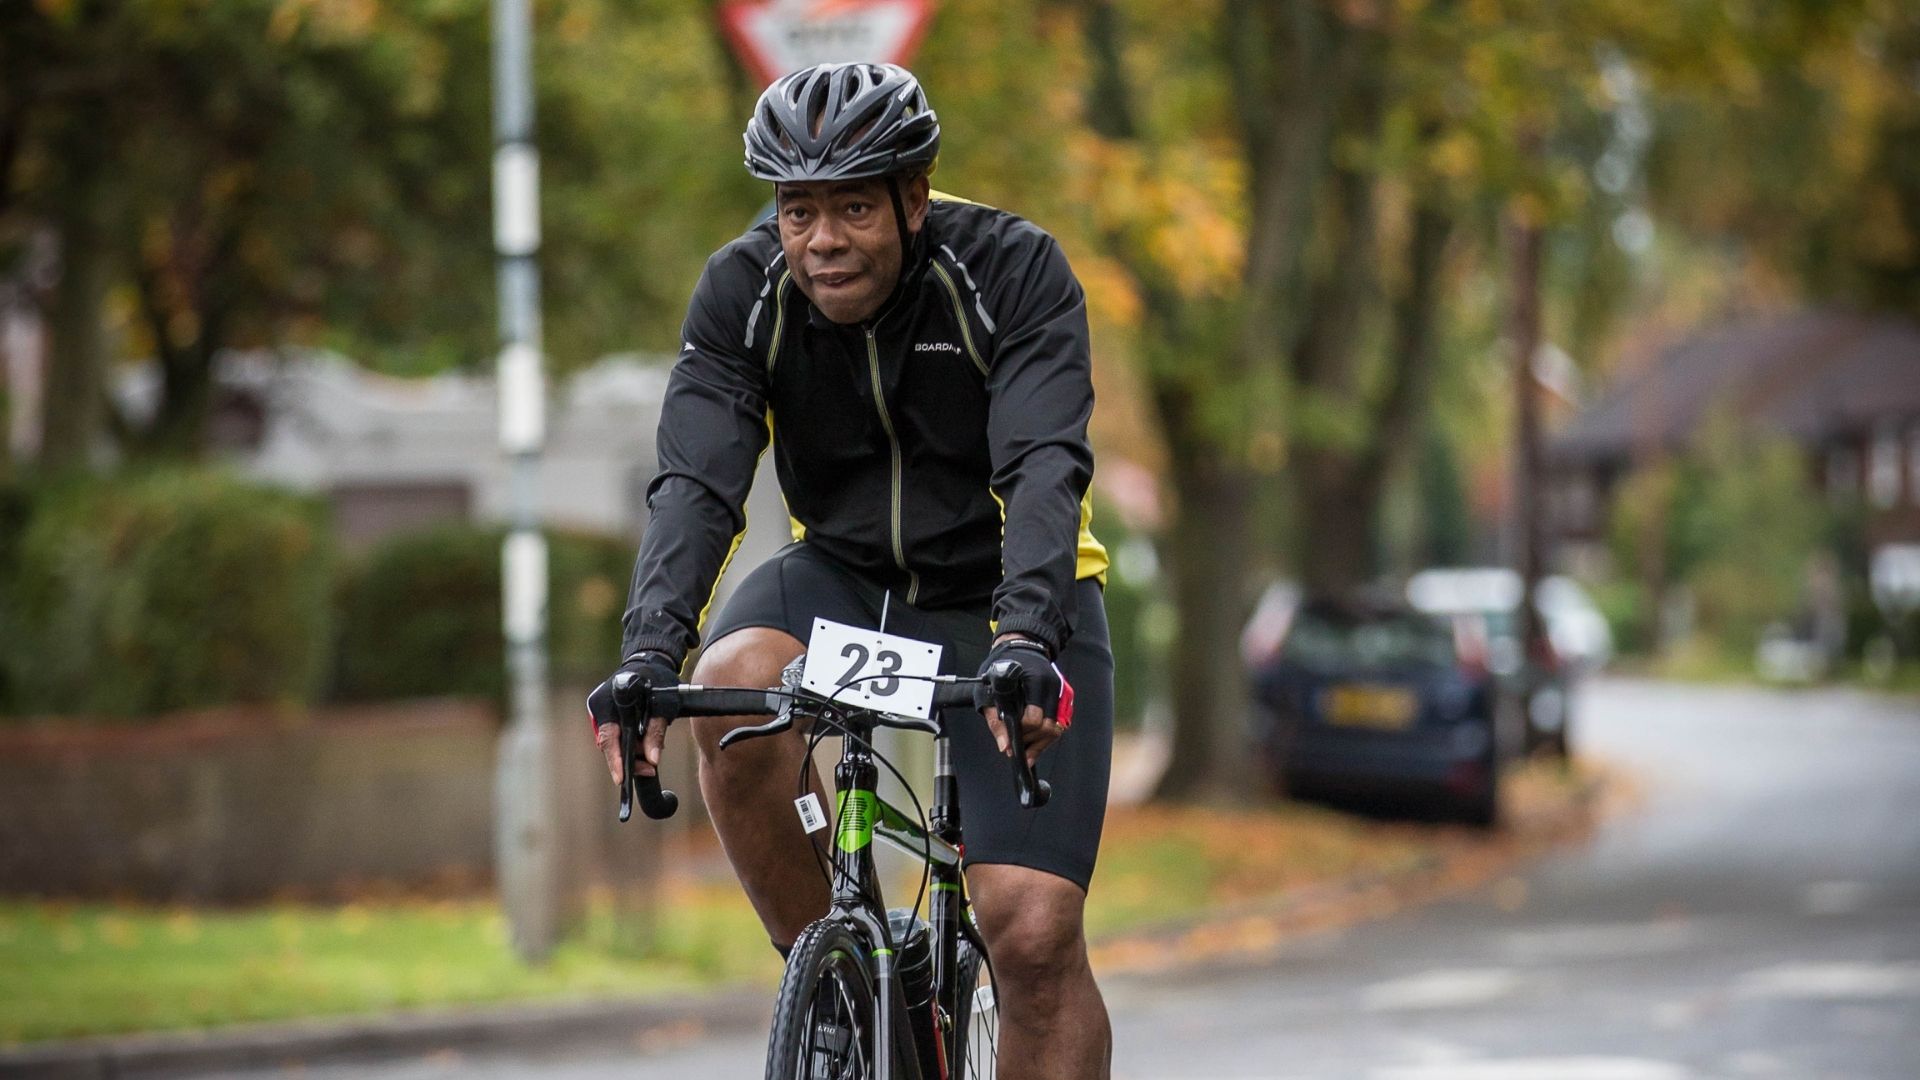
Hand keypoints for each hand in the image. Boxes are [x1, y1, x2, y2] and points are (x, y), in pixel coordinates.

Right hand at [587, 651, 679, 784]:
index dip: (615, 759)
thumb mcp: (664, 705)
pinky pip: (616, 735)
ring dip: (631, 752)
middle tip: (649, 769)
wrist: (651, 665)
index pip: (608, 736)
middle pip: (610, 743)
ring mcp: (600, 710)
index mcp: (609, 699)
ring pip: (613, 742)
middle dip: (628, 759)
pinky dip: (629, 743)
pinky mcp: (605, 714)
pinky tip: (643, 747)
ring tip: (650, 757)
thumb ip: (656, 732)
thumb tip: (653, 760)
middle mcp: (599, 705)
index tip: (621, 779)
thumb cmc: (658, 682)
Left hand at [978, 635, 1071, 766]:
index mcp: (1035, 682)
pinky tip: (1035, 741)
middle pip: (1050, 727)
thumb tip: (1004, 746)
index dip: (1023, 732)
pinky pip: (1059, 723)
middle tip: (1017, 747)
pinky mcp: (1064, 698)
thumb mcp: (989, 690)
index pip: (1035, 718)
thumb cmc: (1002, 665)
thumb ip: (996, 720)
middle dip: (1033, 741)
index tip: (1011, 737)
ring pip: (1058, 728)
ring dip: (1042, 742)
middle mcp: (1053, 687)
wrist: (1021, 646)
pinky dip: (1047, 735)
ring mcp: (1061, 693)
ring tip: (1026, 751)